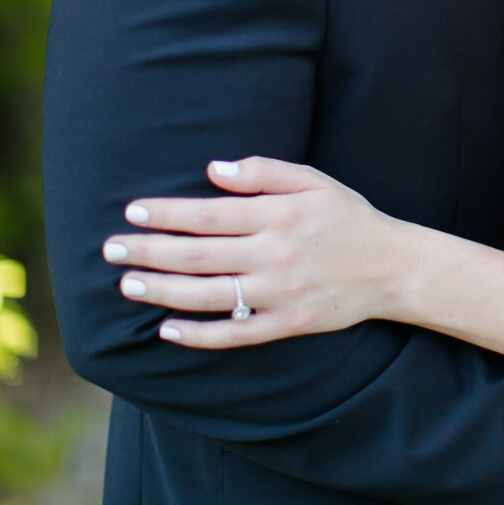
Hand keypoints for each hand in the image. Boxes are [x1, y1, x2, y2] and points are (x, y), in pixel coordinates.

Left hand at [101, 157, 400, 346]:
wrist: (392, 267)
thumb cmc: (348, 218)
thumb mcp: (313, 181)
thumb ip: (264, 172)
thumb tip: (213, 169)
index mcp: (279, 215)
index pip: (209, 214)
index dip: (167, 213)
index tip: (132, 210)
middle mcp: (275, 255)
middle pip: (198, 256)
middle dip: (149, 252)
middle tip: (111, 250)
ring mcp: (279, 294)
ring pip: (208, 296)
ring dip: (161, 291)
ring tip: (126, 284)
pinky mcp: (286, 326)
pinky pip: (234, 335)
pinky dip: (197, 335)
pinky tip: (166, 329)